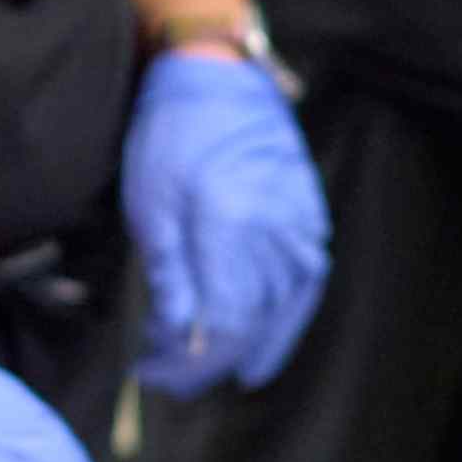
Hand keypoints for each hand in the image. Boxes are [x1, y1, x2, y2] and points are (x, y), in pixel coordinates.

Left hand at [123, 51, 330, 397]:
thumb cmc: (173, 138)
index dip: (188, 361)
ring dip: (247, 348)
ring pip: (281, 309)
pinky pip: (304, 285)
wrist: (219, 80)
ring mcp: (300, 224)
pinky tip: (262, 347)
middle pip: (249, 321)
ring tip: (212, 374)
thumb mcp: (151, 207)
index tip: (154, 375)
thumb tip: (176, 341)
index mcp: (230, 224)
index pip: (219, 321)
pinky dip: (284, 321)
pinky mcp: (310, 219)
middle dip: (207, 361)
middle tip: (170, 381)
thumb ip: (170, 278)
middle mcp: (276, 230)